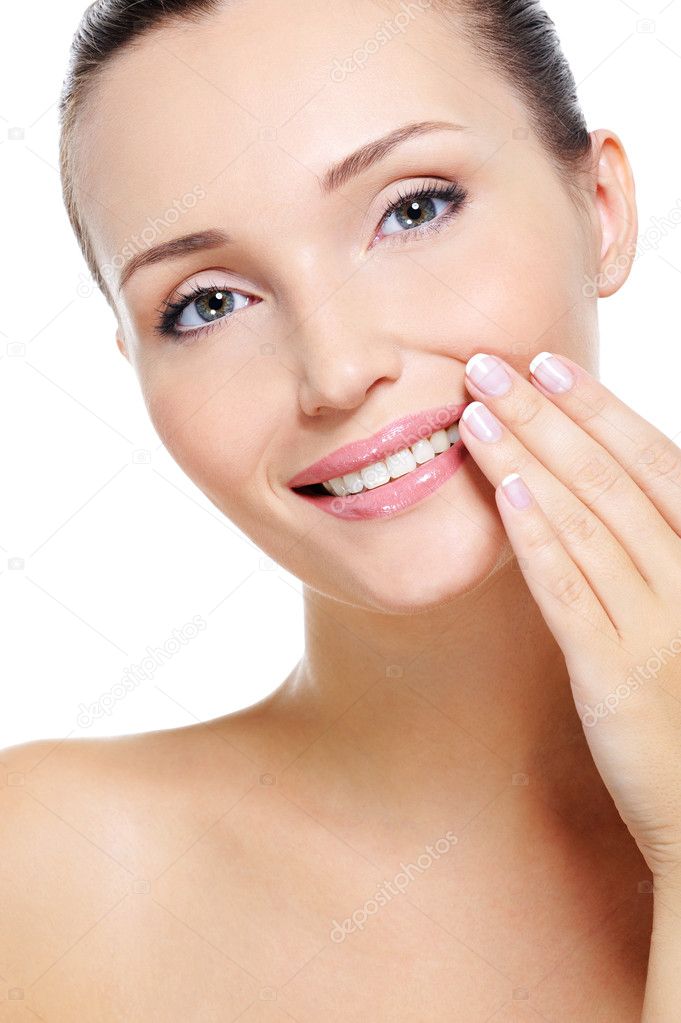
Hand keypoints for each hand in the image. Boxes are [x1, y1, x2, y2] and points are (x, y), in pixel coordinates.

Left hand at [458, 350, 680, 888]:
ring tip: (477, 413)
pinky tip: (504, 492)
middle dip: (546, 415)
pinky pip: (571, 589)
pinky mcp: (614, 670)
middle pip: (609, 477)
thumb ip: (646, 546)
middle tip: (489, 366)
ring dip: (528, 458)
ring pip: (586, 520)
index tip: (546, 364)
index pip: (651, 461)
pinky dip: (538, 535)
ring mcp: (656, 622)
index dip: (596, 408)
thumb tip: (586, 484)